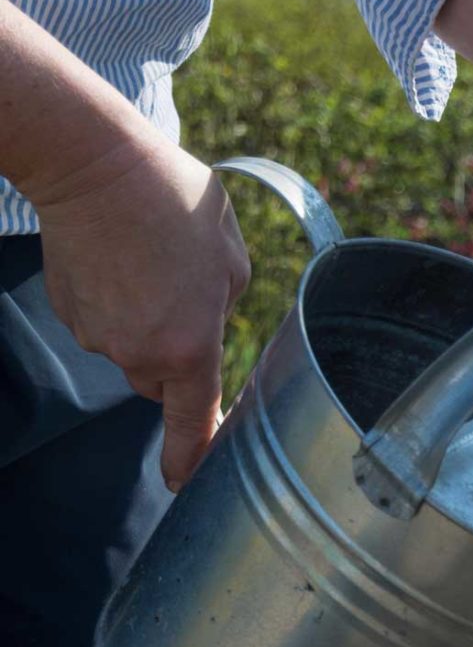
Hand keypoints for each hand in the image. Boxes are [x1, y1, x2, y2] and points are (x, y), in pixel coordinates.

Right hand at [33, 130, 250, 489]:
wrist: (91, 163)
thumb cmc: (171, 199)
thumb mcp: (230, 253)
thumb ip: (227, 304)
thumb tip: (212, 320)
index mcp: (191, 346)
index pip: (193, 423)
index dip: (192, 457)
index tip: (186, 482)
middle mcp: (140, 354)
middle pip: (162, 383)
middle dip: (176, 356)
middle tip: (183, 295)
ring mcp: (98, 336)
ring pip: (131, 350)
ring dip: (145, 322)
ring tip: (150, 263)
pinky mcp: (69, 313)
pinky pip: (102, 324)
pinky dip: (114, 302)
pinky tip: (119, 258)